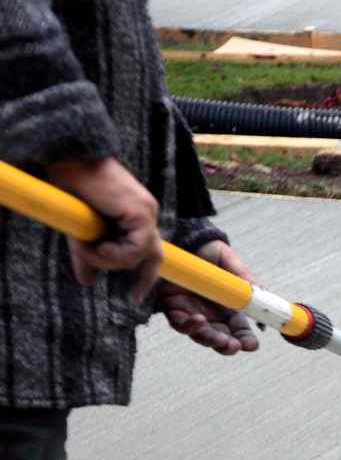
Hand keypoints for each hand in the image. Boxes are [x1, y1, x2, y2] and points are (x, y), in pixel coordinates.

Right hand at [48, 157, 162, 303]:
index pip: (149, 249)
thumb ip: (87, 256)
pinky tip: (96, 244)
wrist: (66, 161)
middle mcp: (145, 213)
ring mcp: (146, 212)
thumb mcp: (80, 233)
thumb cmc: (70, 190)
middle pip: (156, 255)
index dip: (145, 274)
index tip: (134, 296)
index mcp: (135, 215)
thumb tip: (87, 282)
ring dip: (108, 260)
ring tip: (85, 247)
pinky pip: (134, 249)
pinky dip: (113, 254)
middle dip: (145, 279)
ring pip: (138, 255)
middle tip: (134, 298)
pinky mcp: (140, 213)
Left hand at [158, 241, 258, 354]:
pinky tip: (198, 320)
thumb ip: (244, 277)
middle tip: (234, 345)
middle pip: (221, 340)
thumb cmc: (208, 251)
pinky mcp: (173, 308)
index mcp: (229, 308)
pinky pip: (180, 324)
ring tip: (219, 338)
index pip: (240, 331)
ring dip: (211, 340)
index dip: (246, 341)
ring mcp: (192, 313)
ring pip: (201, 336)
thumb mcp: (229, 261)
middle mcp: (211, 315)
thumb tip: (260, 292)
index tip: (251, 344)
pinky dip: (189, 326)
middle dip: (228, 347)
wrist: (183, 239)